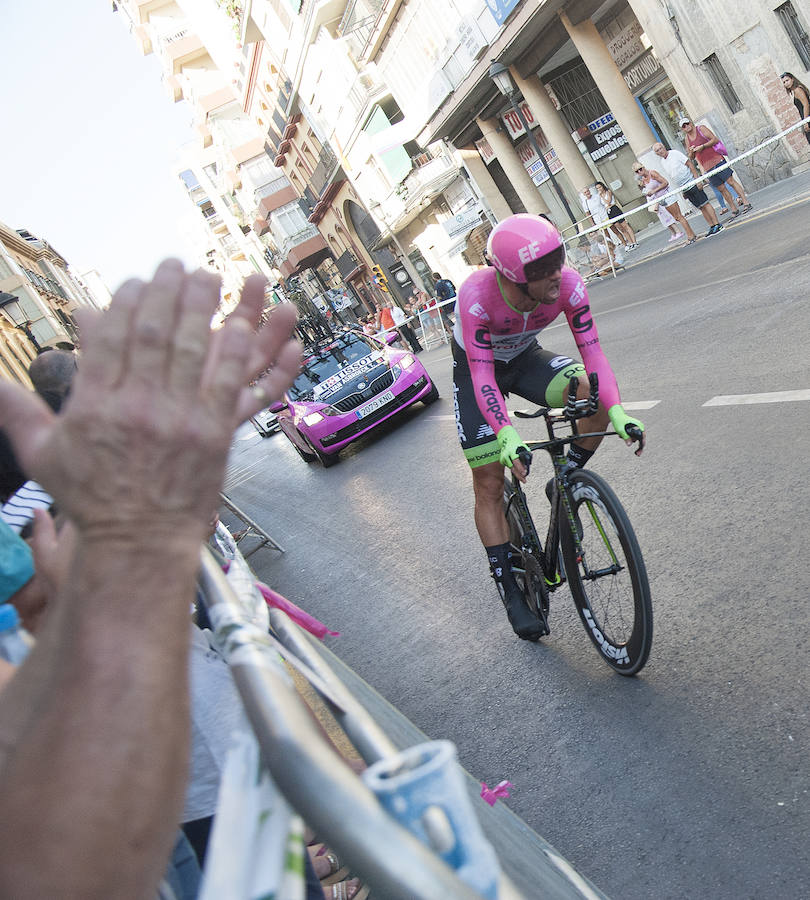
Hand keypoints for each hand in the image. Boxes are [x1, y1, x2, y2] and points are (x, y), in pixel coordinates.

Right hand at [0, 262, 301, 542]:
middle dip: (163, 291)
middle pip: (151, 333)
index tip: (133, 282)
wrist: (138, 541)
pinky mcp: (212, 435)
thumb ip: (17, 410)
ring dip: (199, 307)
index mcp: (94, 406)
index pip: (108, 337)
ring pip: (189, 350)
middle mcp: (136, 407)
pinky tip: (236, 323)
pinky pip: (224, 383)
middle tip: (173, 265)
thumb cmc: (91, 498)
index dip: (122, 301)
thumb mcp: (43, 455)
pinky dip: (231, 351)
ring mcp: (177, 420)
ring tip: (206, 277)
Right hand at [496, 425, 529, 477]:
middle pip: (513, 468)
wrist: (506, 438)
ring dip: (517, 472)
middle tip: (524, 479)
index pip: (517, 462)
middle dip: (519, 475)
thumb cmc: (516, 443)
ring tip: (522, 475)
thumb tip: (527, 466)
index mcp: (512, 452)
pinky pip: (509, 466)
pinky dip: (512, 467)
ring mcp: (503, 458)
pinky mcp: (502, 460)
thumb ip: (525, 456)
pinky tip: (514, 464)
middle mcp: (507, 456)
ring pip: (511, 468)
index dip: (521, 469)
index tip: (524, 474)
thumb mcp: (523, 448)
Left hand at [607, 405, 645, 455]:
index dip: (641, 447)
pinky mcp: (634, 428)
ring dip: (629, 439)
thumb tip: (629, 445)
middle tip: (636, 453)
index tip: (638, 453)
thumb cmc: (618, 420)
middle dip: (633, 442)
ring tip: (621, 436)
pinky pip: (633, 436)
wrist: (616, 414)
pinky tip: (621, 435)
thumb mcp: (620, 430)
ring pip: (635, 438)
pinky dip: (628, 437)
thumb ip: (625, 437)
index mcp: (639, 426)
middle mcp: (640, 427)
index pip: (642, 438)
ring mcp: (637, 428)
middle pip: (640, 439)